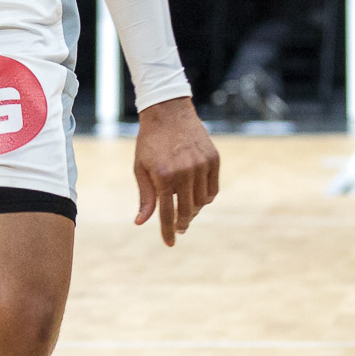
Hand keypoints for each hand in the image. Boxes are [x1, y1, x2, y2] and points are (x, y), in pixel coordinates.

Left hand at [132, 96, 218, 245]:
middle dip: (182, 223)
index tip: (169, 244)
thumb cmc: (150, 141)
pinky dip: (206, 197)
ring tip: (186, 209)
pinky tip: (197, 197)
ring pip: (202, 202)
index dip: (168, 231)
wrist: (168, 111)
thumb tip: (141, 222)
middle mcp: (185, 172)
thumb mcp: (140, 168)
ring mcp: (201, 165)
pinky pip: (213, 189)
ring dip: (194, 210)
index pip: (167, 214)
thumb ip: (145, 196)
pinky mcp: (213, 159)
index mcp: (163, 176)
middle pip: (187, 211)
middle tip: (179, 228)